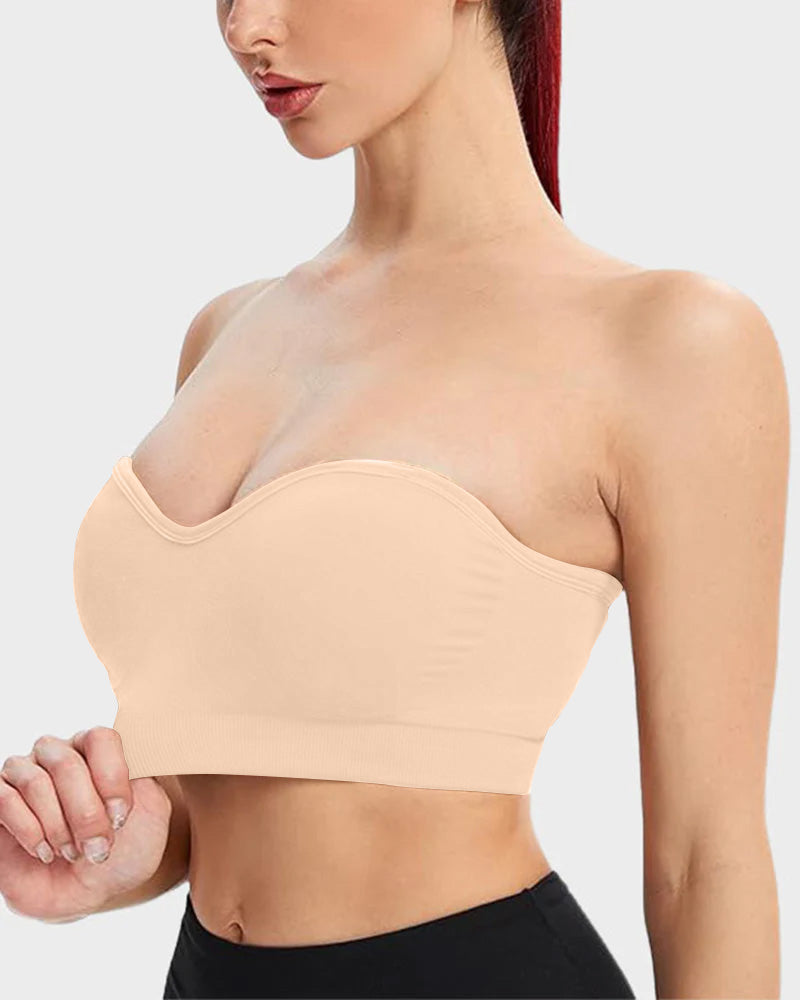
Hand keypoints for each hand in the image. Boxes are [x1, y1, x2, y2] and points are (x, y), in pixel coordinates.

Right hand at [0, 726, 171, 921]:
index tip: (120, 818)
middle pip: (66, 763)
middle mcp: (58, 755)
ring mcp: (25, 776)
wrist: (93, 891)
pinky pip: (4, 799)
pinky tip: (45, 851)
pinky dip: (29, 831)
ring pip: (35, 782)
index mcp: (97, 750)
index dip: (110, 778)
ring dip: (58, 825)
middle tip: (97, 846)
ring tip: (72, 852)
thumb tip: (129, 763)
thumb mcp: (152, 815)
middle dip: (85, 813)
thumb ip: (146, 782)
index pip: (100, 739)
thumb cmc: (124, 848)